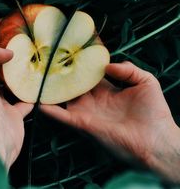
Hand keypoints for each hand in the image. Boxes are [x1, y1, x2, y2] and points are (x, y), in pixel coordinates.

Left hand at [0, 20, 32, 166]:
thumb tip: (5, 54)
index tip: (4, 21)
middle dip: (4, 50)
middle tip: (20, 39)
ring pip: (8, 82)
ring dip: (18, 70)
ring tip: (32, 56)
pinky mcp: (12, 116)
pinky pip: (24, 101)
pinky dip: (31, 93)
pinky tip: (38, 83)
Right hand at [41, 61, 179, 181]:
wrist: (155, 140)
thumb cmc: (154, 112)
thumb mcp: (146, 81)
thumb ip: (128, 69)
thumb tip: (106, 65)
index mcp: (106, 89)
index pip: (87, 74)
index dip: (79, 63)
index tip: (68, 50)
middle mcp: (92, 99)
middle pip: (71, 84)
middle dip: (60, 73)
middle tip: (46, 59)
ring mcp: (85, 111)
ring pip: (62, 97)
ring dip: (49, 89)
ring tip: (36, 76)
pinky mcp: (81, 122)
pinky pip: (60, 115)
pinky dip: (48, 108)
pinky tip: (36, 99)